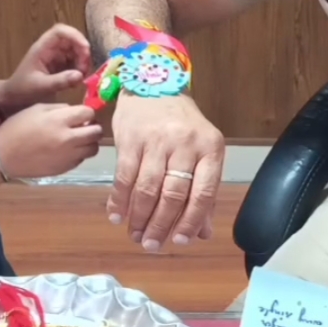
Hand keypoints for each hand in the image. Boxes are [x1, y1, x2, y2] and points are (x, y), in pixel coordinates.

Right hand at [0, 103, 101, 179]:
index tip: (81, 114)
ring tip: (78, 139)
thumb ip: (60, 109)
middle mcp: (68, 138)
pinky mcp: (64, 168)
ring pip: (93, 148)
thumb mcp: (36, 109)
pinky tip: (67, 150)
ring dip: (89, 142)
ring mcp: (68, 156)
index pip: (89, 113)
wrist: (3, 156)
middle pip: (97, 132)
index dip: (86, 112)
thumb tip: (76, 112)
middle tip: (84, 126)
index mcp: (60, 120)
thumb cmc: (17, 128)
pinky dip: (79, 154)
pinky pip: (81, 159)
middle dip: (93, 127)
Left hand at [2, 24, 91, 108]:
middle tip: (85, 69)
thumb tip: (80, 75)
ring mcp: (56, 56)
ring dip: (82, 61)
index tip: (86, 49)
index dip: (75, 35)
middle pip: (71, 40)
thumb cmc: (23, 89)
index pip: (60, 31)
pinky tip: (77, 81)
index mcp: (42, 48)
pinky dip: (80, 69)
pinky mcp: (60, 65)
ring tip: (81, 77)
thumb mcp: (41, 87)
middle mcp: (50, 49)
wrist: (14, 97)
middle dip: (82, 51)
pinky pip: (74, 61)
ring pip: (75, 50)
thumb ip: (60, 81)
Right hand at [109, 92, 224, 251]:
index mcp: (210, 148)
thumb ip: (203, 190)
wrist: (154, 82)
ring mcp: (157, 140)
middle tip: (152, 245)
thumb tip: (202, 232)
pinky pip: (124, 177)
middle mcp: (185, 143)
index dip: (191, 222)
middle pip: (173, 194)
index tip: (180, 242)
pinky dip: (119, 200)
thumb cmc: (181, 122)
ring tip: (136, 235)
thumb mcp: (202, 149)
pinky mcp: (131, 138)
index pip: (203, 193)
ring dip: (139, 217)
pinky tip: (117, 215)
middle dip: (161, 225)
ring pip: (148, 189)